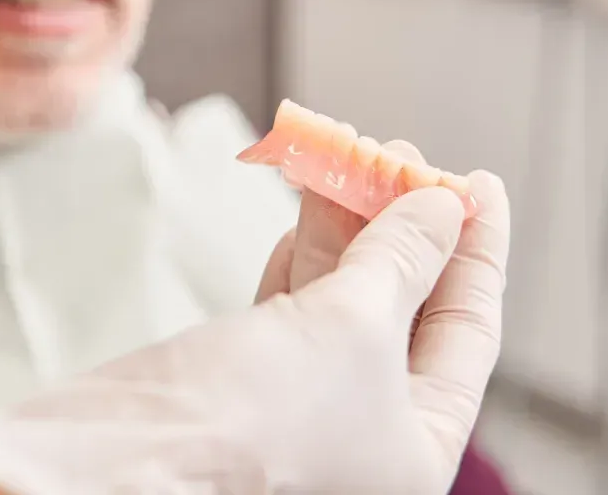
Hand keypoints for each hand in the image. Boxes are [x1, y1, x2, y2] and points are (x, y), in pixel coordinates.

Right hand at [0, 170, 509, 494]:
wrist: (127, 454)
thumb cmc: (260, 411)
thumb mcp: (356, 324)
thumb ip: (404, 258)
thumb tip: (444, 207)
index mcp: (419, 449)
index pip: (469, 332)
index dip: (478, 252)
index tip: (480, 182)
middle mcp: (369, 435)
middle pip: (405, 309)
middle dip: (405, 227)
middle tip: (405, 154)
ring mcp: (306, 406)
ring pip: (344, 298)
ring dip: (348, 225)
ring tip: (355, 152)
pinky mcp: (249, 379)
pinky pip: (294, 302)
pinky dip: (301, 251)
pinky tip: (311, 202)